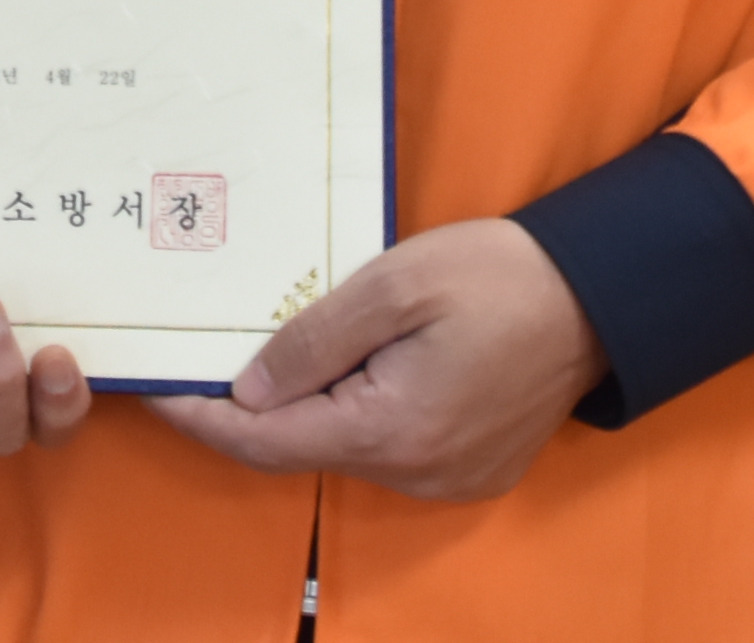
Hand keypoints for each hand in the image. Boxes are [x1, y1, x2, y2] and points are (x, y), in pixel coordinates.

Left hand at [146, 219, 601, 503]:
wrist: (600, 297)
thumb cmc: (499, 276)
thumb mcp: (395, 286)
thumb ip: (314, 340)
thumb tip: (247, 393)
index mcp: (392, 429)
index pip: (266, 442)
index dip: (201, 417)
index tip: (153, 387)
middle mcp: (417, 471)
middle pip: (300, 448)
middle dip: (247, 407)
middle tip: (199, 351)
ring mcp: (447, 477)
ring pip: (343, 448)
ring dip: (304, 406)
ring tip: (266, 346)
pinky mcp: (469, 469)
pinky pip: (385, 448)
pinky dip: (351, 412)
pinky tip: (340, 366)